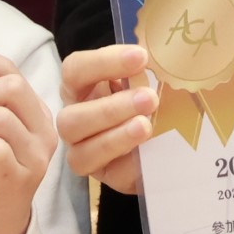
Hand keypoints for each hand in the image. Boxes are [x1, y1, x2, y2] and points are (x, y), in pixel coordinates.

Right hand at [55, 44, 160, 194]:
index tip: (140, 57)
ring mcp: (83, 152)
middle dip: (110, 109)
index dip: (104, 62)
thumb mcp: (141, 80)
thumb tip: (163, 58)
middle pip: (71, 118)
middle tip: (148, 99)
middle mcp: (74, 120)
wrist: (158, 138)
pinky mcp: (103, 176)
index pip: (75, 70)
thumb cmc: (142, 99)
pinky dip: (131, 164)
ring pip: (83, 152)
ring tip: (146, 126)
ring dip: (116, 138)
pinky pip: (111, 174)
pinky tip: (149, 155)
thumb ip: (143, 71)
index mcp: (79, 88)